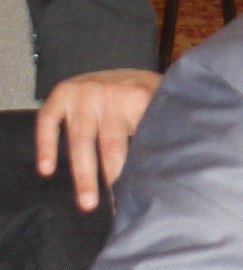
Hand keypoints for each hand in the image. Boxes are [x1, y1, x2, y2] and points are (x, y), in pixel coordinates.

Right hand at [35, 69, 162, 211]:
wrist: (118, 61)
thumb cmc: (143, 92)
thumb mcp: (159, 101)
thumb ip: (161, 128)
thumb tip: (169, 171)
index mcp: (140, 97)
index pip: (141, 140)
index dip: (142, 170)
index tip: (142, 197)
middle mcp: (111, 94)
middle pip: (112, 145)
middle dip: (113, 177)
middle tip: (116, 208)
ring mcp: (84, 93)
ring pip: (81, 139)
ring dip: (83, 174)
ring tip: (87, 203)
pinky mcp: (62, 93)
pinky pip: (48, 121)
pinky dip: (46, 145)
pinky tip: (46, 170)